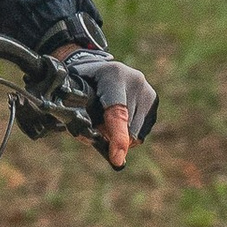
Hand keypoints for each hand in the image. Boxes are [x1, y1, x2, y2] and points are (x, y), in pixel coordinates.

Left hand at [50, 44, 158, 172]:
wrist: (97, 67)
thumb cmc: (81, 84)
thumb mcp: (73, 95)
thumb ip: (79, 118)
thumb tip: (95, 143)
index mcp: (113, 75)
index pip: (117, 112)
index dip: (117, 137)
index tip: (116, 159)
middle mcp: (135, 80)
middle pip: (127, 128)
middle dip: (110, 137)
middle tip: (95, 128)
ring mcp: (147, 90)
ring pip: (136, 133)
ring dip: (120, 137)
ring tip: (105, 121)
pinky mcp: (153, 99)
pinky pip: (142, 132)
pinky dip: (128, 134)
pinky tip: (118, 120)